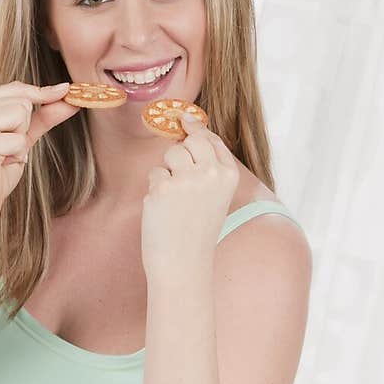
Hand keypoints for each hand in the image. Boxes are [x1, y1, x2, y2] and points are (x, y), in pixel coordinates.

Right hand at [0, 80, 78, 236]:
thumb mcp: (21, 139)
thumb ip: (43, 117)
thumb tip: (70, 98)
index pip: (17, 88)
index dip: (42, 93)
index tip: (66, 89)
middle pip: (23, 100)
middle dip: (25, 127)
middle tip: (6, 150)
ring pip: (21, 114)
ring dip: (20, 141)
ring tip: (2, 157)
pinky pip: (19, 140)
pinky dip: (17, 156)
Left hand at [140, 113, 239, 280]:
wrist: (183, 264)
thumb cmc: (196, 232)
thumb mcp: (214, 196)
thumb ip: (207, 166)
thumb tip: (188, 130)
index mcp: (228, 175)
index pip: (211, 140)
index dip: (196, 130)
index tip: (185, 119)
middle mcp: (211, 173)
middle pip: (191, 140)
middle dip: (180, 150)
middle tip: (179, 177)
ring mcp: (187, 179)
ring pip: (170, 154)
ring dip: (167, 172)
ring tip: (173, 199)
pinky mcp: (163, 187)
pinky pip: (155, 174)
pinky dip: (155, 190)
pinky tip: (163, 210)